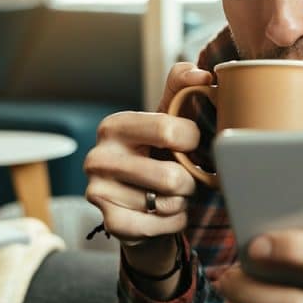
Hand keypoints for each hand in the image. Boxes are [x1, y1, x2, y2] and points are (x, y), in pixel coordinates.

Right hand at [84, 63, 210, 278]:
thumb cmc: (160, 152)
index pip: (171, 131)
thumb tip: (204, 76)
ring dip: (181, 202)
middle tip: (183, 177)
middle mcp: (99, 157)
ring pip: (168, 203)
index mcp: (115, 126)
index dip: (193, 141)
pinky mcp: (109, 222)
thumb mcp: (168, 115)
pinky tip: (167, 214)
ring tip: (172, 194)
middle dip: (189, 181)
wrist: (143, 203)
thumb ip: (183, 86)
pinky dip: (174, 222)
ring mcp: (99, 192)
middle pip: (171, 176)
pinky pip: (159, 227)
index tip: (190, 144)